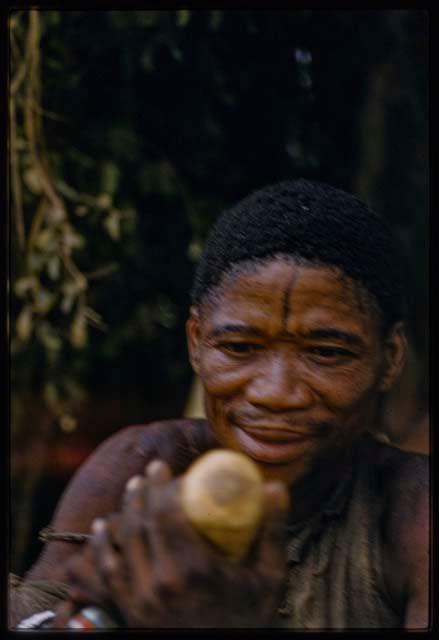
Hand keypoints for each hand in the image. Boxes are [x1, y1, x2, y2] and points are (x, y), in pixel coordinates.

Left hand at [54, 459, 288, 627]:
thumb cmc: (248, 621)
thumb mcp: (269, 578)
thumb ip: (272, 532)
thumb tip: (276, 487)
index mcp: (193, 569)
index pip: (166, 514)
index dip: (160, 486)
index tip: (163, 467)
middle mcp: (161, 582)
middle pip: (141, 524)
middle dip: (142, 492)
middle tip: (150, 473)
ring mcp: (141, 599)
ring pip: (121, 544)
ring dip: (124, 512)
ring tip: (131, 490)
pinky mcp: (131, 611)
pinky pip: (108, 573)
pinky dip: (101, 547)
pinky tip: (103, 528)